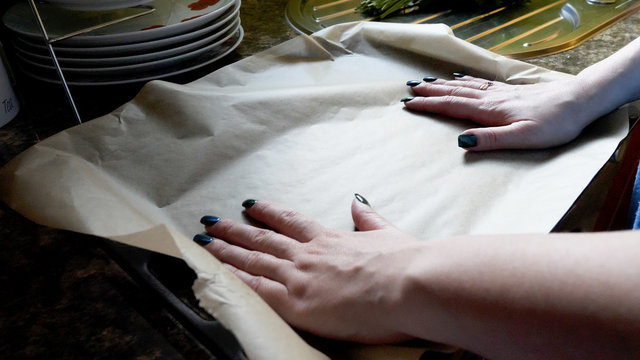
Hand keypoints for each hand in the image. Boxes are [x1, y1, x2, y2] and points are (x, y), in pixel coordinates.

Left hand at [196, 196, 421, 342]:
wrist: (409, 283)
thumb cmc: (405, 263)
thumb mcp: (389, 233)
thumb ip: (370, 218)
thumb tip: (358, 201)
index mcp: (330, 239)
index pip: (290, 221)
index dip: (268, 212)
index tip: (250, 204)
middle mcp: (309, 254)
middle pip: (263, 239)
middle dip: (234, 230)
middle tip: (211, 221)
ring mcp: (299, 277)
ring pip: (254, 261)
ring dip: (227, 251)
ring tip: (205, 242)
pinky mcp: (297, 302)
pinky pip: (257, 290)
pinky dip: (235, 281)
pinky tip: (217, 274)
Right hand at [403, 75, 595, 150]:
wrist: (580, 100)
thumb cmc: (555, 123)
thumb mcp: (524, 138)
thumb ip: (491, 140)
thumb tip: (461, 141)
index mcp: (490, 111)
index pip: (452, 106)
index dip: (429, 105)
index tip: (408, 104)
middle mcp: (492, 98)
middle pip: (454, 92)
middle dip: (430, 92)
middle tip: (409, 89)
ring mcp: (501, 92)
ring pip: (465, 85)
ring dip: (443, 84)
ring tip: (426, 81)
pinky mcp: (511, 91)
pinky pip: (479, 83)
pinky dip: (464, 80)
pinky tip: (461, 77)